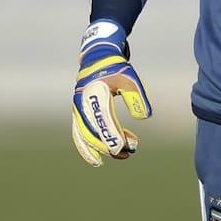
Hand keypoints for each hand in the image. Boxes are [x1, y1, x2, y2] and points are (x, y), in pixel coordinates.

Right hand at [71, 20, 152, 166]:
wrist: (97, 59)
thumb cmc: (116, 69)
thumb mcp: (130, 78)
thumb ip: (137, 97)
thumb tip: (143, 117)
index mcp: (96, 91)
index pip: (105, 118)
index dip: (114, 135)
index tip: (126, 148)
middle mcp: (83, 102)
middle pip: (94, 131)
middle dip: (112, 144)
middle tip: (131, 151)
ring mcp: (78, 109)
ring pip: (86, 136)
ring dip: (102, 149)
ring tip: (122, 156)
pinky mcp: (77, 114)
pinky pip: (79, 135)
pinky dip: (86, 149)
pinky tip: (97, 160)